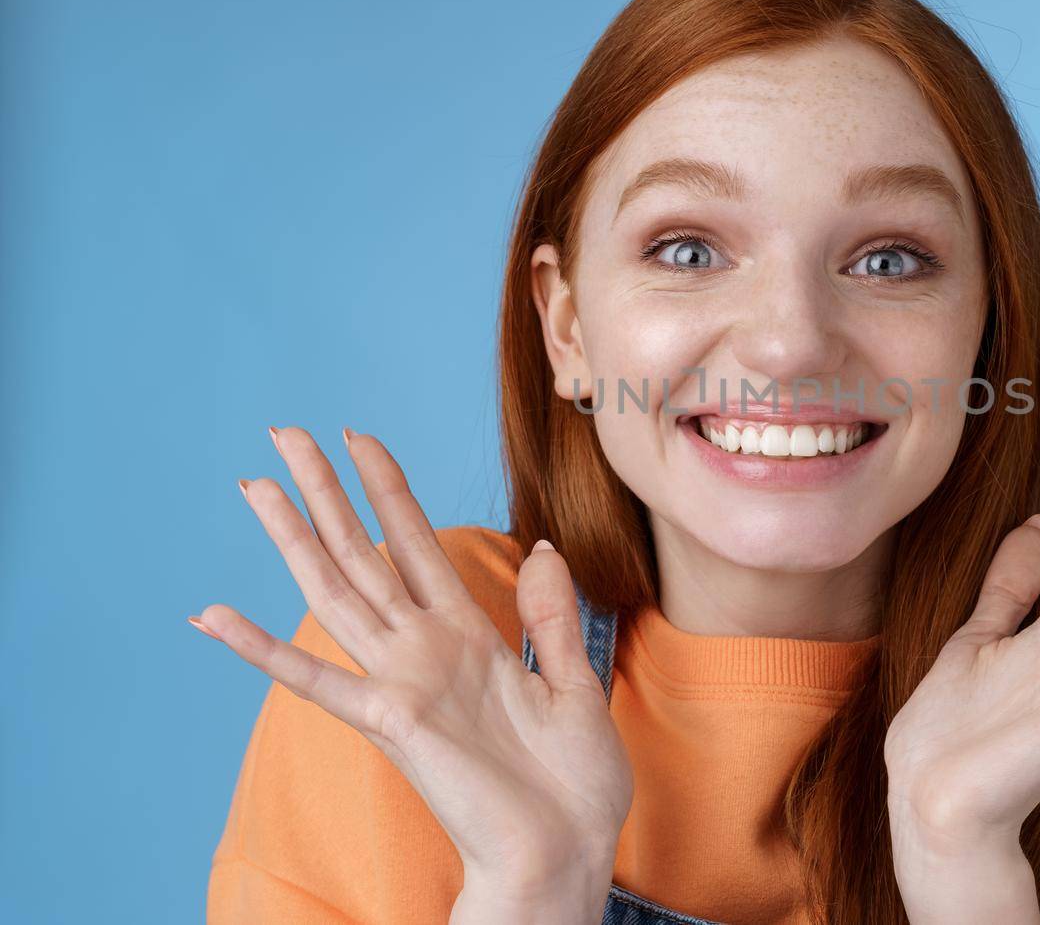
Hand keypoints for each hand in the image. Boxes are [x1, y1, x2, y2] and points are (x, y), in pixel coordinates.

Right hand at [190, 426, 630, 921]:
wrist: (568, 855)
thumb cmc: (574, 787)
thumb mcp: (577, 685)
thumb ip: (550, 617)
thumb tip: (540, 547)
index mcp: (469, 639)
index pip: (417, 546)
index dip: (389, 491)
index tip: (361, 437)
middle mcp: (425, 651)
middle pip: (363, 553)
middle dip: (326, 490)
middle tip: (284, 431)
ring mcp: (404, 682)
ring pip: (337, 592)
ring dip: (295, 537)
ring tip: (255, 484)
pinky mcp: (393, 721)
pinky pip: (318, 679)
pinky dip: (263, 650)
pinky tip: (213, 615)